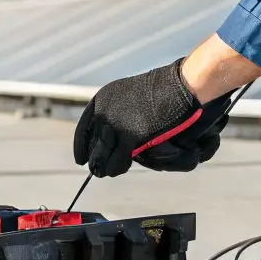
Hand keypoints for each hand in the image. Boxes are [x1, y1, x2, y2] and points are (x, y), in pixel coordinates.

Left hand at [72, 60, 230, 176]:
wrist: (180, 86)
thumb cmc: (163, 90)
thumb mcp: (132, 97)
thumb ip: (120, 114)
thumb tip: (116, 134)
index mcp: (103, 99)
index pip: (84, 128)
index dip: (81, 145)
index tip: (80, 158)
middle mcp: (104, 112)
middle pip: (93, 143)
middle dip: (94, 158)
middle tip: (97, 170)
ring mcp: (115, 125)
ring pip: (101, 155)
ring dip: (103, 167)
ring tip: (105, 173)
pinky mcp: (129, 137)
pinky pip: (117, 160)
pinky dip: (117, 167)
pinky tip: (120, 169)